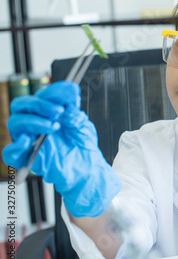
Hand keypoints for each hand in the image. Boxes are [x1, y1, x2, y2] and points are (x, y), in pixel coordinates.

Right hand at [2, 81, 120, 216]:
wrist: (87, 167)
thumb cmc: (82, 143)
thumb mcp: (81, 123)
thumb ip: (73, 110)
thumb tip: (68, 96)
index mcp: (45, 112)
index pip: (40, 95)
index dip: (54, 92)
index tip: (71, 95)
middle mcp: (33, 123)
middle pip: (21, 105)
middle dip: (40, 104)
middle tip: (59, 111)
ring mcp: (28, 139)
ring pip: (15, 122)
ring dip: (34, 120)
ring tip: (55, 126)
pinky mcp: (27, 158)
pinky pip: (10, 153)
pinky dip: (15, 146)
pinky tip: (29, 141)